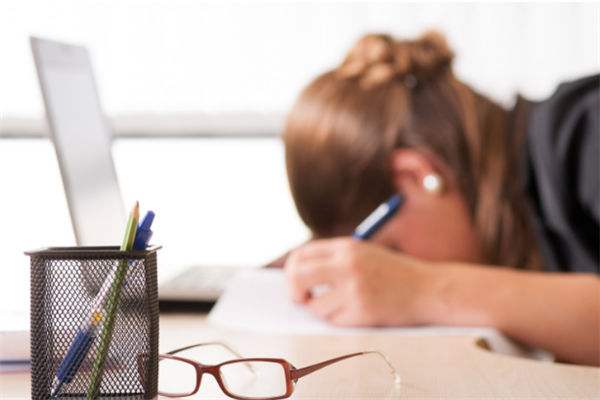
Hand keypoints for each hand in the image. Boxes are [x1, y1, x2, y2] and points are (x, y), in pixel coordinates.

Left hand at [284, 238, 438, 326]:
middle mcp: (347, 265)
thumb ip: (333, 259)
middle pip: (297, 275)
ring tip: (343, 305)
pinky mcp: (362, 311)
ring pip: (314, 306)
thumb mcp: (363, 254)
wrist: (428, 289)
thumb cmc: (393, 273)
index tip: (296, 282)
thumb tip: (295, 275)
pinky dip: (340, 320)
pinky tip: (358, 312)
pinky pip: (334, 321)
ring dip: (322, 310)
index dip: (292, 270)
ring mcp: (355, 288)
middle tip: (300, 299)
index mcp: (346, 247)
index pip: (301, 255)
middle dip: (293, 291)